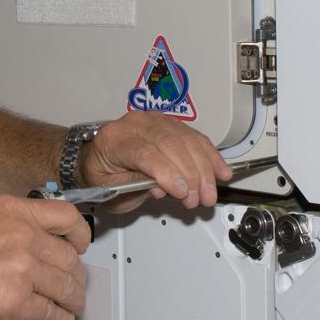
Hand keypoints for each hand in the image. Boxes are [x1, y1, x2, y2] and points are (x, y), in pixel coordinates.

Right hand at [0, 194, 89, 319]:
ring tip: (71, 304)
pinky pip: (53, 313)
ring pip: (67, 288)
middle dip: (75, 275)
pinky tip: (58, 319)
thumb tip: (34, 233)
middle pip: (70, 258)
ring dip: (73, 300)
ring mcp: (22, 270)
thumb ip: (10, 222)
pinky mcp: (18, 303)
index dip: (81, 234)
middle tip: (73, 282)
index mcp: (12, 212)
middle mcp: (21, 237)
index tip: (82, 244)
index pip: (66, 217)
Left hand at [78, 113, 231, 212]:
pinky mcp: (169, 124)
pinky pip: (195, 137)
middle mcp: (134, 124)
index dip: (168, 174)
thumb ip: (135, 186)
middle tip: (200, 199)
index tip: (183, 193)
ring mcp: (154, 121)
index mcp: (114, 139)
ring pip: (186, 140)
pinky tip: (220, 170)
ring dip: (204, 168)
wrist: (98, 158)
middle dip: (191, 175)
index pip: (145, 153)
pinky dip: (210, 155)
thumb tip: (163, 187)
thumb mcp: (109, 188)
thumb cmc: (102, 173)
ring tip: (209, 192)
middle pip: (170, 145)